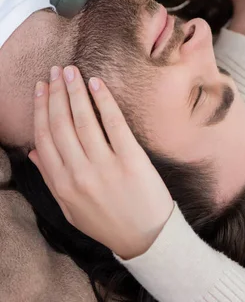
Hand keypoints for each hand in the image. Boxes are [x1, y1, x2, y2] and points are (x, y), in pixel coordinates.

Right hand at [29, 66, 173, 259]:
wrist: (146, 239)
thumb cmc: (107, 221)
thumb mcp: (70, 207)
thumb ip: (51, 178)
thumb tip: (33, 151)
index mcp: (62, 184)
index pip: (45, 137)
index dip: (40, 108)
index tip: (40, 87)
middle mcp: (80, 173)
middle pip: (61, 124)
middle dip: (55, 93)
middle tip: (55, 71)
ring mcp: (105, 166)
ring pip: (83, 119)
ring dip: (75, 91)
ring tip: (71, 71)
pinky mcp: (130, 159)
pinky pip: (113, 123)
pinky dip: (103, 100)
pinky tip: (96, 83)